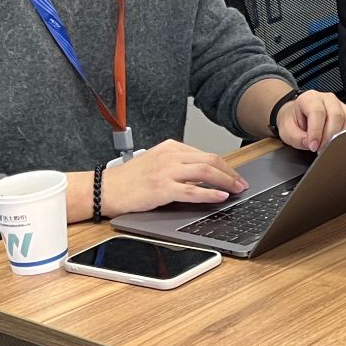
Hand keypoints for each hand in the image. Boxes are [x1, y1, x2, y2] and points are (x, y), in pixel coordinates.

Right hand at [101, 139, 246, 214]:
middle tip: (241, 184)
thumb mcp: (156, 164)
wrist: (104, 188)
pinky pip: (192, 190)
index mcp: (170, 148)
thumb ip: (178, 165)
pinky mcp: (161, 188)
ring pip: (205, 172)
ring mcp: (166, 171)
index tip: (235, 176)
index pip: (205, 154)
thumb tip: (204, 175)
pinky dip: (209, 193)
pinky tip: (220, 196)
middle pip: (210, 160)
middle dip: (230, 173)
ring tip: (236, 190)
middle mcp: (170, 156)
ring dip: (226, 181)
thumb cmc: (128, 180)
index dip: (225, 166)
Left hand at [274, 90, 345, 151]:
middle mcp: (328, 99)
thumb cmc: (293, 121)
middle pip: (337, 115)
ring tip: (331, 147)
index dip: (316, 131)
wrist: (298, 115)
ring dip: (343, 137)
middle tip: (321, 150)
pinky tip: (345, 142)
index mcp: (310, 98)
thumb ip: (296, 138)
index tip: (313, 146)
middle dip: (330, 137)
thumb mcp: (287, 130)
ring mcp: (341, 105)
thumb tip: (310, 144)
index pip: (317, 112)